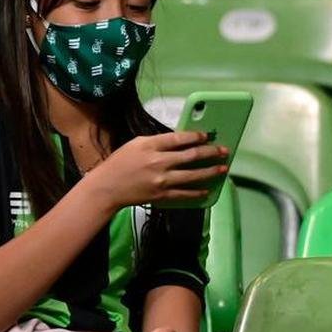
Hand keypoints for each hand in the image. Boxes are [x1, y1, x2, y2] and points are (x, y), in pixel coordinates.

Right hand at [84, 131, 227, 211]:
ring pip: (192, 175)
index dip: (196, 136)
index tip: (207, 136)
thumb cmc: (119, 163)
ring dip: (210, 171)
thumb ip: (157, 142)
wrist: (107, 187)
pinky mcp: (161, 195)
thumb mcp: (136, 144)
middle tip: (223, 150)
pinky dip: (197, 192)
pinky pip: (184, 193)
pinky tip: (207, 190)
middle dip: (210, 152)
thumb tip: (180, 142)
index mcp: (151, 146)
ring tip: (223, 168)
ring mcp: (161, 180)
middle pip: (191, 155)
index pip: (179, 138)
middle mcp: (159, 162)